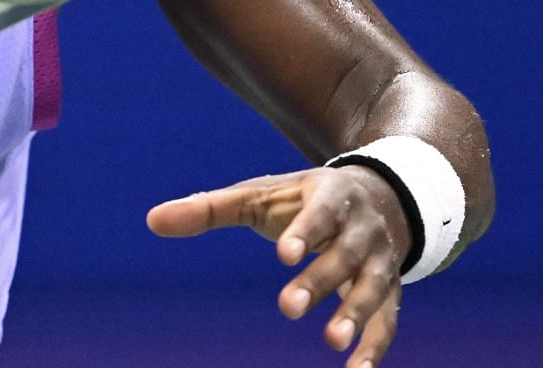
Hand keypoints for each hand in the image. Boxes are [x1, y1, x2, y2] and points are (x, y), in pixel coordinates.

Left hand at [147, 166, 410, 367]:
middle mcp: (363, 229)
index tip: (283, 253)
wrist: (380, 195)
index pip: (321, 214)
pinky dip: (375, 347)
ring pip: (372, 289)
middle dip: (319, 280)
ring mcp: (381, 261)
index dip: (305, 233)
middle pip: (345, 255)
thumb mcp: (259, 195)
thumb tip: (152, 220)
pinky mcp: (391, 291)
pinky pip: (388, 322)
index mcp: (332, 196)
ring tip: (331, 341)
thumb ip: (210, 209)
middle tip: (288, 307)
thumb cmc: (301, 198)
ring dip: (355, 315)